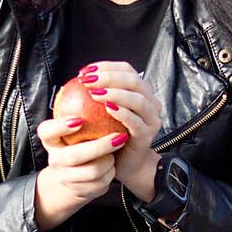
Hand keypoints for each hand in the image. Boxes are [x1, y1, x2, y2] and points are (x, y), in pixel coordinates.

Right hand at [34, 116, 125, 229]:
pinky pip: (101, 183)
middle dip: (99, 147)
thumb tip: (96, 80)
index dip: (60, 127)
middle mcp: (54, 160)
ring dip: (109, 160)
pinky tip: (114, 164)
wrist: (74, 179)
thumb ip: (80, 111)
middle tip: (119, 136)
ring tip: (118, 149)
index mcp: (50, 141)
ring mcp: (66, 178)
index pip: (46, 131)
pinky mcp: (81, 191)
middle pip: (74, 156)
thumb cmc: (78, 144)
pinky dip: (111, 172)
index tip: (79, 120)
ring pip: (92, 172)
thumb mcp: (74, 129)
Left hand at [81, 61, 161, 199]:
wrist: (124, 164)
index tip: (85, 71)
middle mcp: (150, 102)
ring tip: (95, 94)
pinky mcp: (147, 135)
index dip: (106, 66)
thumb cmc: (110, 135)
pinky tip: (107, 108)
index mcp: (140, 91)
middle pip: (134, 81)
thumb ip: (97, 94)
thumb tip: (79, 76)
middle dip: (110, 77)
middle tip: (88, 81)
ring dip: (116, 93)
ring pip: (138, 99)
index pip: (127, 70)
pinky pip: (135, 122)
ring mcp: (151, 119)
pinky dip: (122, 113)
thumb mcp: (102, 112)